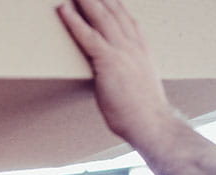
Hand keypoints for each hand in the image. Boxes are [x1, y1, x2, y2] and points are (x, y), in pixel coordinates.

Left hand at [57, 0, 181, 150]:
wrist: (152, 123)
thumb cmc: (143, 111)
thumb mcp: (139, 84)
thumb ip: (129, 72)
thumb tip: (118, 75)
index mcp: (142, 48)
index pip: (126, 17)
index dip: (114, 3)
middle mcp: (133, 44)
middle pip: (113, 10)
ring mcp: (122, 51)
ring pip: (101, 17)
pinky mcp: (109, 62)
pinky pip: (88, 37)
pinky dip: (74, 22)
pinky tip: (63, 10)